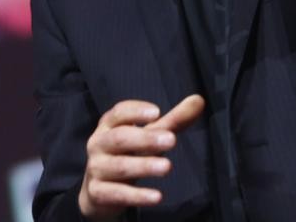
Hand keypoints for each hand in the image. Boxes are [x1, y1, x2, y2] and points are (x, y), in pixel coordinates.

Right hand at [78, 94, 205, 219]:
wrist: (98, 191)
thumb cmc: (128, 153)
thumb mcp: (149, 135)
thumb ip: (173, 120)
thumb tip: (198, 100)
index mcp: (109, 125)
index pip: (119, 113)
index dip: (136, 111)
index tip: (157, 112)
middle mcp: (99, 144)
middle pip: (119, 138)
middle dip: (145, 138)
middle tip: (171, 140)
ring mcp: (97, 169)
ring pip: (120, 166)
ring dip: (144, 166)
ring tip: (167, 167)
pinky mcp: (98, 193)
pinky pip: (118, 194)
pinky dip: (137, 196)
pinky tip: (157, 196)